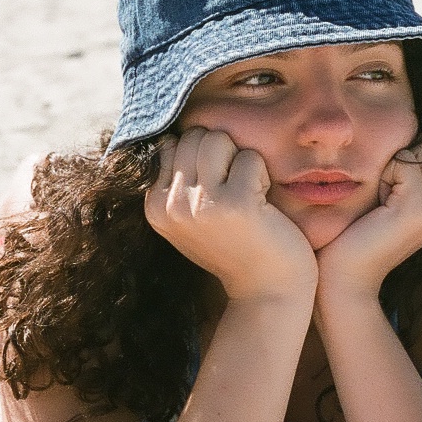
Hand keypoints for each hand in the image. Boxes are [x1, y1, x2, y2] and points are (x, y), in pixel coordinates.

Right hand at [145, 128, 317, 303]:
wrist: (267, 289)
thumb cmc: (234, 244)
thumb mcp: (190, 216)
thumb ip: (176, 179)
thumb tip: (171, 132)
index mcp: (155, 206)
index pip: (171, 144)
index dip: (201, 157)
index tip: (214, 191)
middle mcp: (172, 205)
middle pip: (194, 136)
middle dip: (221, 153)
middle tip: (234, 188)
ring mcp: (201, 204)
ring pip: (218, 140)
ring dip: (240, 160)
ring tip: (246, 192)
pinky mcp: (235, 203)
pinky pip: (250, 157)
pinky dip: (262, 174)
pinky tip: (262, 205)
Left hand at [316, 140, 421, 300]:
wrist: (340, 283)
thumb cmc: (345, 240)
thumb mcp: (373, 200)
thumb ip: (390, 174)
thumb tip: (390, 137)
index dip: (396, 157)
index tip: (376, 192)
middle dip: (393, 158)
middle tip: (372, 197)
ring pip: (416, 151)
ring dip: (386, 166)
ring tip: (372, 204)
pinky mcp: (419, 210)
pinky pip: (405, 162)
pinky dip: (381, 173)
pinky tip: (372, 206)